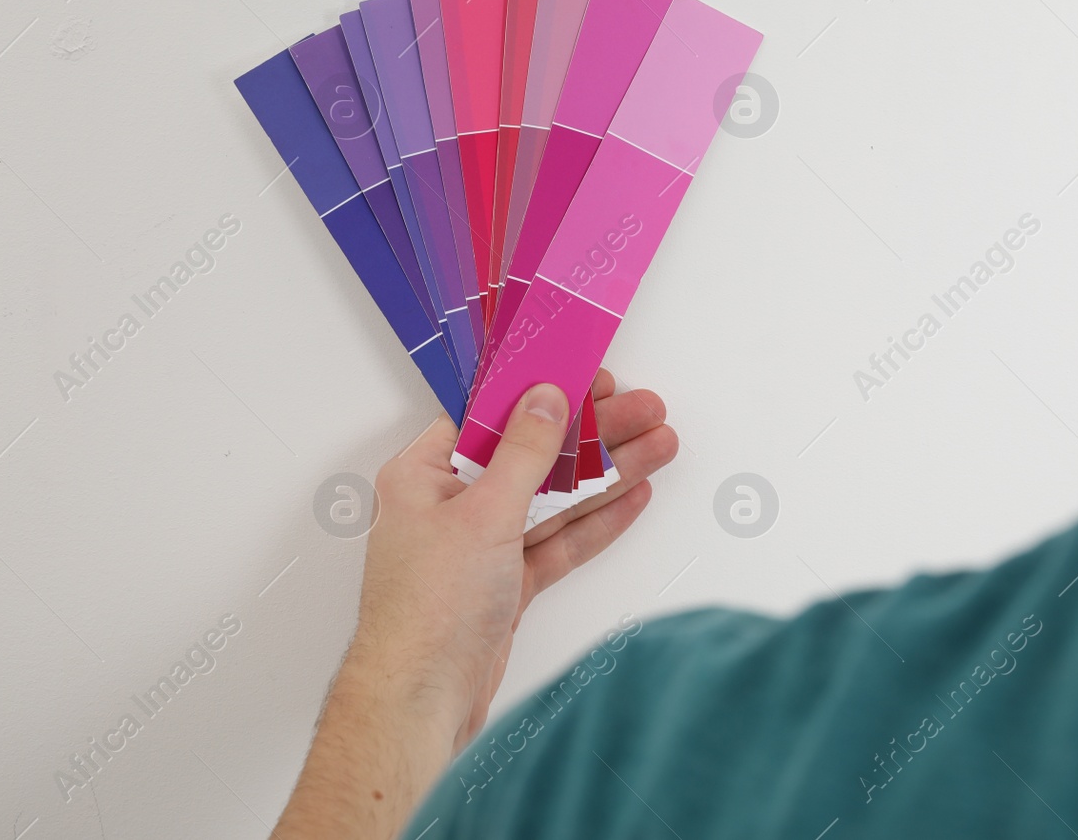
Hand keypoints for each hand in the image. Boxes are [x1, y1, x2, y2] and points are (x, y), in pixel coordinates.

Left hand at [273, 370, 676, 839]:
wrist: (420, 701)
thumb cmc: (427, 610)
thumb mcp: (483, 514)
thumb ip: (522, 452)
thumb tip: (546, 397)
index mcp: (422, 473)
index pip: (489, 415)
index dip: (543, 392)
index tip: (590, 376)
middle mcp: (448, 505)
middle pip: (532, 454)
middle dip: (593, 433)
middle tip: (644, 409)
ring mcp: (479, 546)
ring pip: (552, 497)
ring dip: (605, 472)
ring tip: (658, 445)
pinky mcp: (505, 583)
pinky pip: (557, 541)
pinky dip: (595, 520)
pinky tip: (632, 495)